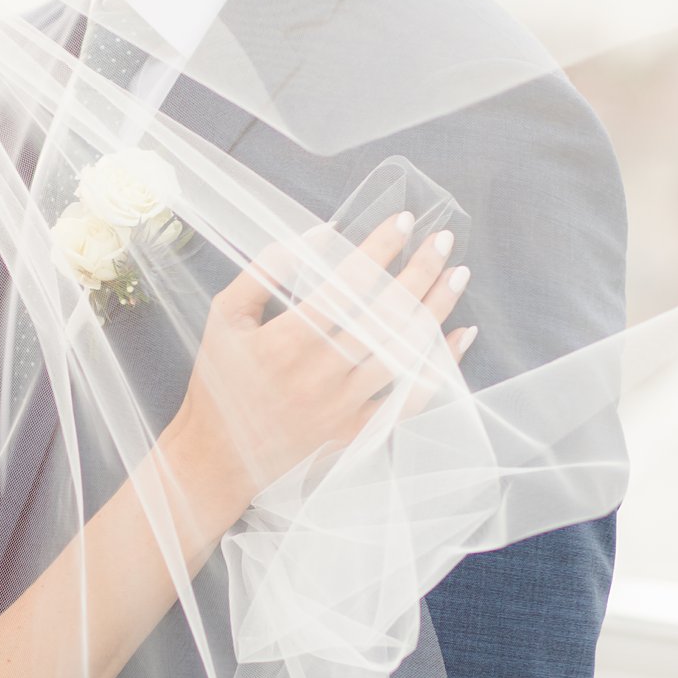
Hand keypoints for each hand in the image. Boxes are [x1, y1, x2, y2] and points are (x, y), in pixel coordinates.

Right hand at [173, 212, 472, 521]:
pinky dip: (439, 368)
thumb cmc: (218, 380)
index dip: (379, 249)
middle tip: (443, 239)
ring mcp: (343, 404)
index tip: (404, 221)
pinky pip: (409, 400)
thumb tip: (318, 234)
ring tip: (457, 275)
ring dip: (435, 310)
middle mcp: (321, 371)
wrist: (216, 456)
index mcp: (288, 338)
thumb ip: (266, 271)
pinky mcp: (355, 431)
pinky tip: (461, 336)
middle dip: (420, 271)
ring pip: (403, 351)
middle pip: (384, 315)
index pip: (347, 283)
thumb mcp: (225, 315)